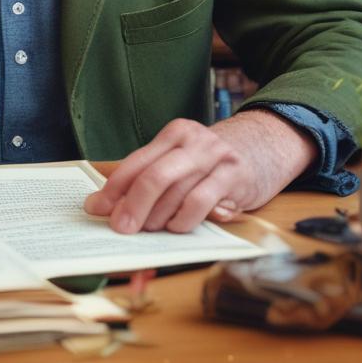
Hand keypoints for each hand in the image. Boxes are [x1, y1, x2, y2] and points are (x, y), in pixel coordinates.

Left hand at [83, 110, 316, 233]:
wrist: (265, 148)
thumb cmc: (212, 163)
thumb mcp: (182, 159)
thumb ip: (150, 176)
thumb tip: (107, 205)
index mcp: (174, 134)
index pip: (136, 162)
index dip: (114, 188)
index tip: (96, 208)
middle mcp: (194, 141)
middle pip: (154, 176)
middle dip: (133, 206)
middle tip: (121, 228)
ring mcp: (216, 158)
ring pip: (176, 192)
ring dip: (158, 217)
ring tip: (151, 228)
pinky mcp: (235, 178)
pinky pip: (202, 203)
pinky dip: (184, 219)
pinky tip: (179, 225)